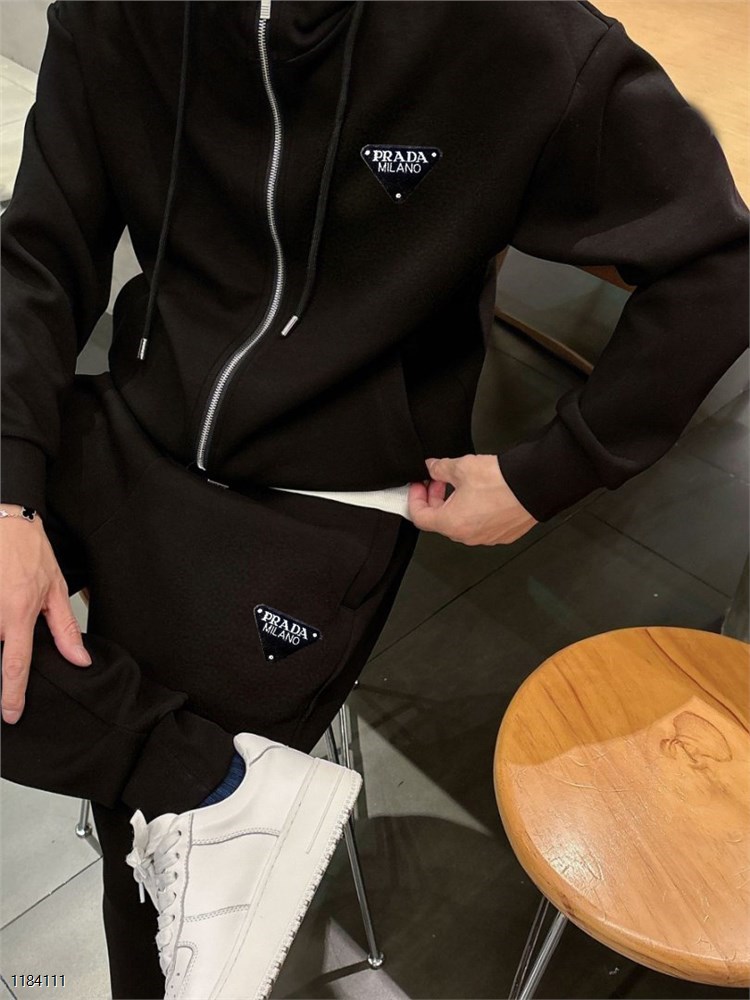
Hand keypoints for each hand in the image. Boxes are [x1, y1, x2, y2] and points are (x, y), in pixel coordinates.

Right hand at [0, 507, 90, 723]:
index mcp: (18, 613)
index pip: (16, 664)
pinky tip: (2, 603)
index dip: (13, 693)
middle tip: (13, 630)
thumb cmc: (30, 551)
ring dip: (1, 629)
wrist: (4, 521)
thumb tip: (79, 659)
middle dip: (7, 646)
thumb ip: (65, 629)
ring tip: (9, 597)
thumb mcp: (55, 589)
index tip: (11, 714)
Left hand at [407, 454, 538, 544]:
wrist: (535, 485)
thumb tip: (433, 468)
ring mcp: (487, 537)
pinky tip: (482, 494)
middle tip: (439, 480)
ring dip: (456, 505)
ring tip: (462, 485)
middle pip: (441, 521)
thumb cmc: (502, 481)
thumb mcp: (462, 467)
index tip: (419, 485)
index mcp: (452, 523)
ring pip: (462, 523)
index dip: (414, 498)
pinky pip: (482, 524)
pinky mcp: (504, 534)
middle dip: (436, 499)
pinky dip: (475, 511)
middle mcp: (468, 536)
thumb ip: (440, 468)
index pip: (420, 517)